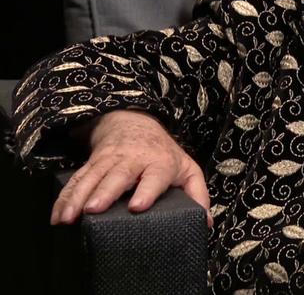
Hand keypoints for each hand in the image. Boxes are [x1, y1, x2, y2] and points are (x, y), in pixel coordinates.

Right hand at [51, 110, 211, 225]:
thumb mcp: (187, 169)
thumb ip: (198, 194)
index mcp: (160, 163)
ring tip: (68, 217)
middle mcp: (134, 159)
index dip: (146, 191)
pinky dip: (64, 197)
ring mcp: (110, 160)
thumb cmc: (165, 154)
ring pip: (92, 177)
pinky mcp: (92, 163)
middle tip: (93, 209)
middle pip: (118, 175)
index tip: (137, 206)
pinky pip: (76, 180)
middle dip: (105, 192)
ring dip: (78, 197)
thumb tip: (204, 222)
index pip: (154, 176)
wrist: (135, 122)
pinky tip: (57, 215)